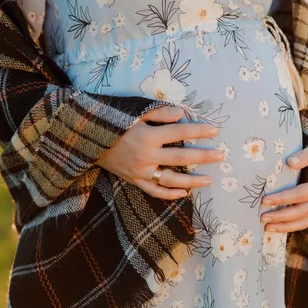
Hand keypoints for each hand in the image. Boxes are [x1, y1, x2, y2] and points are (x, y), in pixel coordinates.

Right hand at [97, 106, 222, 199]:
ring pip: (171, 180)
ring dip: (191, 181)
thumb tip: (182, 114)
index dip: (198, 132)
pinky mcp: (134, 180)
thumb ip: (159, 113)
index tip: (215, 131)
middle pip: (181, 158)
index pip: (179, 133)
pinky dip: (169, 194)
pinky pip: (154, 191)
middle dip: (203, 157)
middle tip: (220, 156)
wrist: (87, 141)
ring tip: (208, 180)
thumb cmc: (113, 123)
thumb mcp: (134, 113)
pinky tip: (184, 194)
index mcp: (148, 136)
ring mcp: (141, 171)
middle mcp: (146, 156)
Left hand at [260, 140, 307, 231]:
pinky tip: (278, 227)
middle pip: (300, 213)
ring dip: (285, 226)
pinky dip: (292, 226)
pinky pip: (306, 221)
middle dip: (280, 217)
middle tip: (262, 218)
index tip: (265, 200)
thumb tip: (290, 162)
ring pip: (303, 222)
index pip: (300, 195)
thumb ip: (304, 156)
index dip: (282, 199)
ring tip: (267, 227)